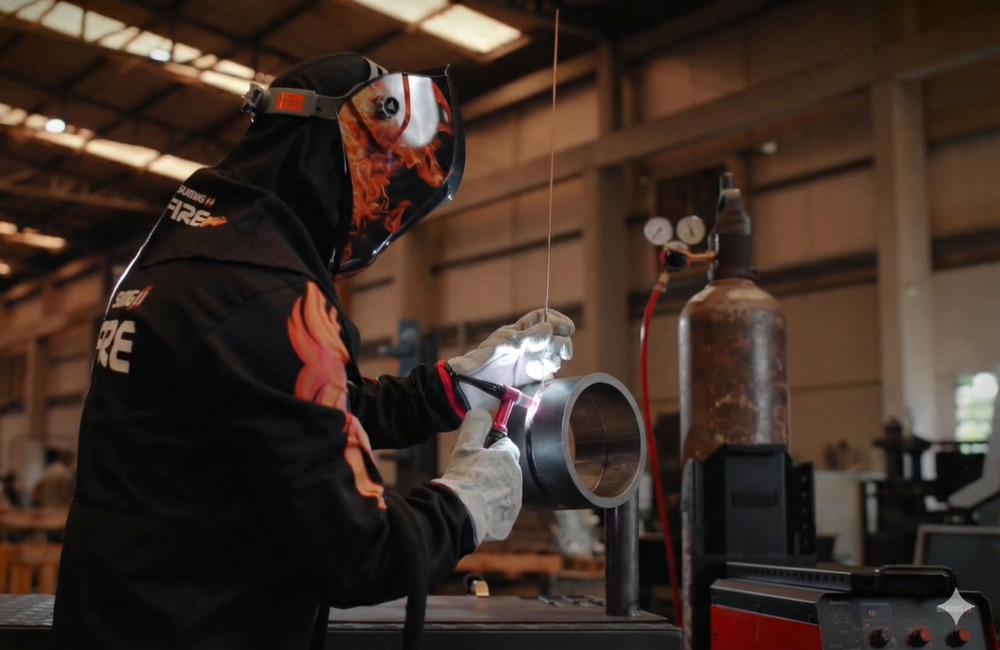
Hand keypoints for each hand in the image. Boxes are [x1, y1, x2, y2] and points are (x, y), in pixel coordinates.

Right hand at [431, 409, 521, 544]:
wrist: (461, 515)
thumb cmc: (463, 478)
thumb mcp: (465, 446)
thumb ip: (476, 426)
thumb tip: (482, 412)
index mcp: (507, 458)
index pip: (507, 446)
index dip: (493, 449)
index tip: (482, 453)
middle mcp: (516, 479)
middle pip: (507, 470)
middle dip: (493, 472)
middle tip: (473, 476)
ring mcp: (513, 502)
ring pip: (505, 491)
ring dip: (493, 491)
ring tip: (472, 495)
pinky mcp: (508, 521)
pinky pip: (500, 513)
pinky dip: (490, 512)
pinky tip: (475, 511)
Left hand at [448, 308, 573, 408]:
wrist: (475, 386)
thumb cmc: (486, 360)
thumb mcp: (507, 344)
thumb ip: (529, 337)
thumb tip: (550, 328)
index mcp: (520, 330)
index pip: (543, 318)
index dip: (557, 320)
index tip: (567, 328)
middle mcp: (528, 343)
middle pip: (554, 336)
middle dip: (561, 341)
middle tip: (563, 351)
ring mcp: (531, 360)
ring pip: (554, 354)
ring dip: (555, 357)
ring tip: (547, 363)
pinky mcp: (532, 377)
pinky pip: (549, 371)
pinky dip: (549, 370)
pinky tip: (541, 372)